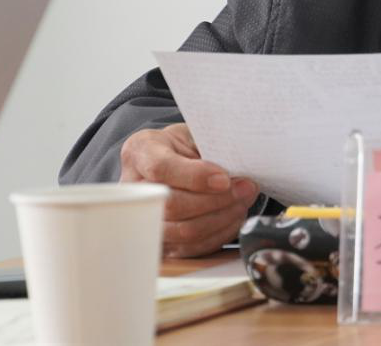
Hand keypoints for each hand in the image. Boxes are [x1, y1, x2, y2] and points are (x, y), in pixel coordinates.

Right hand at [119, 123, 256, 257]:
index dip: (195, 176)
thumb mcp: (194, 132)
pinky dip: (218, 234)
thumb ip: (209, 148)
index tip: (225, 178)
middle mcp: (133, 188)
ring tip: (243, 202)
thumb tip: (237, 171)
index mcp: (141, 151)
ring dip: (222, 218)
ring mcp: (142, 218)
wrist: (171, 158)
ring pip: (183, 231)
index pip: (161, 168)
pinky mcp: (159, 241)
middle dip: (217, 200)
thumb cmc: (184, 145)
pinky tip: (233, 217)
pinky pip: (190, 248)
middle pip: (173, 205)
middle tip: (246, 189)